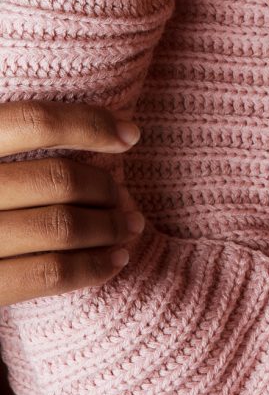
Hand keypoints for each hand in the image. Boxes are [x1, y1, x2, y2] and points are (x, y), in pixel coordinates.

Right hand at [0, 100, 144, 308]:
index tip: (131, 134)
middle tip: (126, 200)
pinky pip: (49, 274)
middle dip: (106, 189)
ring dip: (110, 228)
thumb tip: (100, 134)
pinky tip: (114, 262)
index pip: (32, 121)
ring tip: (129, 229)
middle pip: (57, 178)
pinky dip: (93, 267)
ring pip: (62, 226)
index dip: (90, 123)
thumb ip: (7, 147)